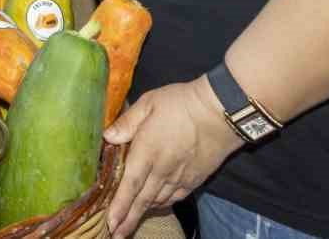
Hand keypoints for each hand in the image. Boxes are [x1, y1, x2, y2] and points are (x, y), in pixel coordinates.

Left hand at [104, 79, 242, 238]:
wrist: (220, 112)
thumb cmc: (182, 104)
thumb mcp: (149, 103)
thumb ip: (127, 122)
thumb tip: (108, 137)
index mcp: (147, 152)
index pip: (129, 185)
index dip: (119, 206)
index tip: (110, 222)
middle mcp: (162, 170)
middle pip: (142, 200)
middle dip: (128, 219)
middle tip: (116, 234)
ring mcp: (179, 177)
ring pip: (158, 201)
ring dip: (143, 213)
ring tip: (130, 224)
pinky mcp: (194, 179)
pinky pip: (174, 198)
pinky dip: (162, 205)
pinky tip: (155, 206)